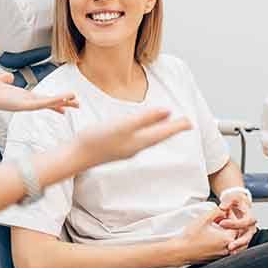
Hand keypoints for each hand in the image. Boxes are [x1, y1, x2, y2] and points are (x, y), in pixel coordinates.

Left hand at [0, 72, 78, 113]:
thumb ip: (5, 79)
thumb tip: (9, 77)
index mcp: (21, 97)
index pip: (42, 99)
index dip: (55, 100)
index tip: (67, 102)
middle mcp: (24, 102)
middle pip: (48, 103)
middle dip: (63, 103)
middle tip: (78, 105)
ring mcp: (23, 105)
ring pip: (47, 104)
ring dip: (61, 102)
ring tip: (75, 101)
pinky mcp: (21, 106)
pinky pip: (40, 104)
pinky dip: (51, 102)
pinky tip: (61, 100)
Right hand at [76, 109, 191, 166]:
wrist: (76, 156)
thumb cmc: (97, 140)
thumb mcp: (123, 125)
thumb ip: (145, 118)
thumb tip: (167, 111)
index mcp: (140, 141)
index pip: (164, 133)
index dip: (178, 126)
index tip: (191, 122)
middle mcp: (135, 147)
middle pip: (159, 137)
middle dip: (172, 129)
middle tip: (185, 124)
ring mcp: (126, 149)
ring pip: (150, 139)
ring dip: (160, 132)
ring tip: (168, 126)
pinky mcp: (117, 148)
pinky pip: (139, 139)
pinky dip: (147, 133)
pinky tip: (142, 131)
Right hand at [169, 207, 236, 264]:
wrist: (181, 251)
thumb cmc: (191, 236)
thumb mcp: (203, 219)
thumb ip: (215, 211)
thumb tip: (223, 210)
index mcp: (227, 239)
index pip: (236, 225)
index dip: (230, 216)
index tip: (222, 212)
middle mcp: (227, 249)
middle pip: (234, 233)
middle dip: (228, 224)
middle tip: (217, 218)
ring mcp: (221, 255)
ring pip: (229, 241)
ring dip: (224, 232)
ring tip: (214, 226)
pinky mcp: (215, 258)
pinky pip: (223, 248)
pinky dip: (220, 241)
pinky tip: (210, 235)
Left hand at [218, 192, 256, 254]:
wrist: (239, 205)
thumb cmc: (235, 201)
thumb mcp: (232, 198)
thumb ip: (228, 201)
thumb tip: (222, 207)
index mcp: (250, 216)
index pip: (245, 222)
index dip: (234, 223)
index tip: (221, 223)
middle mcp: (251, 226)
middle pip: (248, 236)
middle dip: (239, 242)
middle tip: (230, 246)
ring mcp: (248, 233)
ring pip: (246, 243)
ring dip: (239, 248)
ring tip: (230, 252)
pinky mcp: (243, 238)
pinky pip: (242, 246)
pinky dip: (237, 249)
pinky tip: (229, 253)